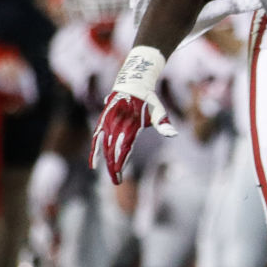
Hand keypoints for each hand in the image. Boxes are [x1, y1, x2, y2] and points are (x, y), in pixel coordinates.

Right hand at [90, 47, 175, 183]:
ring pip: (104, 146)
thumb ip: (164, 124)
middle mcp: (117, 125)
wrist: (132, 84)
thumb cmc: (148, 101)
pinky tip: (93, 164)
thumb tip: (173, 134)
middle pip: (113, 150)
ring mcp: (108, 123)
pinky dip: (94, 151)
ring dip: (105, 162)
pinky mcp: (103, 122)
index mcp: (131, 125)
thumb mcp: (159, 111)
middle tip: (116, 182)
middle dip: (114, 167)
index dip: (121, 161)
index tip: (119, 174)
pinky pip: (96, 139)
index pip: (124, 148)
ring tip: (110, 176)